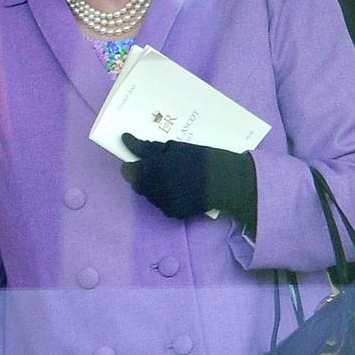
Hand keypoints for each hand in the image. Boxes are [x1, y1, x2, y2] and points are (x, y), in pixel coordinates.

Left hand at [120, 133, 256, 222]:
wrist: (227, 182)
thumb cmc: (203, 159)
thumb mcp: (176, 147)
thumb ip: (150, 148)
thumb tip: (127, 141)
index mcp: (154, 169)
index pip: (129, 171)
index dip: (131, 164)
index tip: (137, 158)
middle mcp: (155, 189)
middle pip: (137, 184)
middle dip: (142, 175)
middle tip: (155, 166)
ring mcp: (164, 204)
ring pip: (149, 195)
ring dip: (153, 185)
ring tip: (171, 176)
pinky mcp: (174, 213)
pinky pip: (162, 203)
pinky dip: (165, 195)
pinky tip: (179, 187)